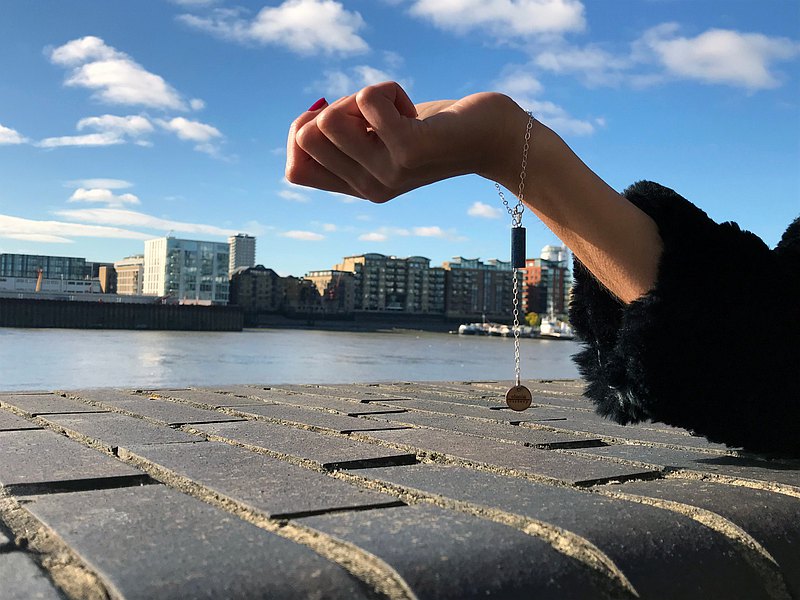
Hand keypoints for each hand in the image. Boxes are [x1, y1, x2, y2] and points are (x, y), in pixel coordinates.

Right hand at [285, 81, 522, 202]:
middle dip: (334, 107)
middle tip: (373, 112)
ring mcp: (387, 173)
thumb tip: (310, 120)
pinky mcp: (407, 151)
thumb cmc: (435, 128)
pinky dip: (389, 89)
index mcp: (359, 187)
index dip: (300, 134)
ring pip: (328, 118)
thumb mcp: (382, 136)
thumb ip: (347, 135)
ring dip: (361, 96)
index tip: (337, 119)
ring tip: (394, 110)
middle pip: (306, 137)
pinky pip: (367, 98)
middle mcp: (369, 188)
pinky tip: (413, 110)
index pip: (294, 170)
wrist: (492, 138)